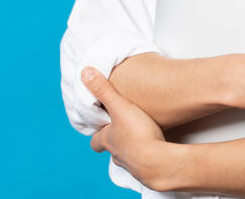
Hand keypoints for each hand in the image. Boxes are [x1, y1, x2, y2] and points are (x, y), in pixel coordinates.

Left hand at [83, 67, 179, 191]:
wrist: (159, 163)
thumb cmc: (138, 134)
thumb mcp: (120, 106)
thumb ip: (104, 90)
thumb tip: (84, 72)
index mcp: (108, 140)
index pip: (95, 140)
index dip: (96, 133)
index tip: (100, 125)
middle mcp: (117, 155)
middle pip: (111, 150)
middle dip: (114, 141)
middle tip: (121, 130)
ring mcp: (132, 165)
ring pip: (127, 157)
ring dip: (131, 149)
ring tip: (140, 138)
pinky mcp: (148, 171)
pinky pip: (144, 164)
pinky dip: (147, 157)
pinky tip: (155, 150)